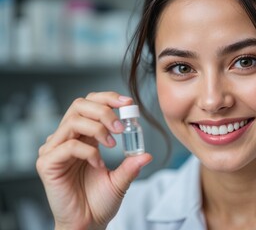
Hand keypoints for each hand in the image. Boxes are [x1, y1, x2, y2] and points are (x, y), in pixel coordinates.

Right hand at [36, 92, 152, 228]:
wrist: (88, 224)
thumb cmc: (99, 202)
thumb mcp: (120, 180)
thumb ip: (131, 165)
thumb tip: (147, 155)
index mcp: (83, 137)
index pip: (90, 105)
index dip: (107, 99)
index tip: (128, 103)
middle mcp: (67, 139)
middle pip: (79, 105)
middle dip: (104, 110)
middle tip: (121, 126)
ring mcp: (55, 150)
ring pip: (73, 121)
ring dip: (98, 128)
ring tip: (112, 144)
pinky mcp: (47, 163)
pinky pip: (69, 145)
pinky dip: (88, 151)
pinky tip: (99, 164)